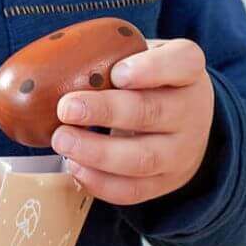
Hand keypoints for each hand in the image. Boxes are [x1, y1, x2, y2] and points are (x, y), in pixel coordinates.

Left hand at [49, 37, 214, 205]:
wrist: (184, 127)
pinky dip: (100, 182)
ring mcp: (181, 153)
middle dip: (105, 112)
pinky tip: (75, 166)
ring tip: (62, 140)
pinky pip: (133, 190)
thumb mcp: (143, 57)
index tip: (117, 73)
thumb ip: (114, 54)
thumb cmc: (151, 84)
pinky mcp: (165, 183)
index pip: (183, 63)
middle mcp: (191, 112)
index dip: (151, 69)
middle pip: (151, 113)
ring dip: (97, 153)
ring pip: (142, 158)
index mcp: (188, 72)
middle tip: (66, 108)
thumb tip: (54, 65)